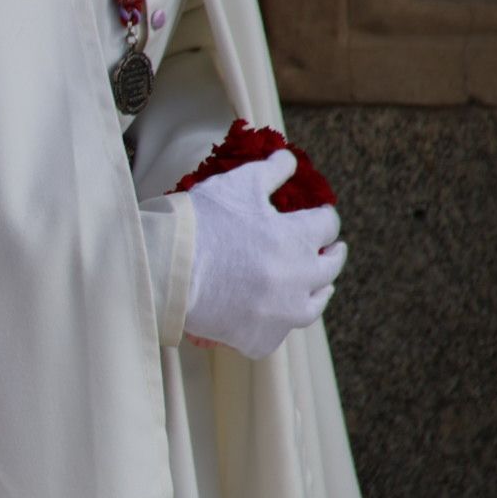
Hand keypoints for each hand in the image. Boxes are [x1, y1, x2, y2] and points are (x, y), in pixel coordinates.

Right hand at [184, 150, 346, 358]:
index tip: (319, 216)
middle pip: (330, 267)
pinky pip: (277, 334)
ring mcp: (281, 312)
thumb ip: (271, 171)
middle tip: (331, 250)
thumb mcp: (237, 185)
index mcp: (296, 237)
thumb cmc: (200, 222)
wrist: (165, 267)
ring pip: (313, 305)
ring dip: (317, 292)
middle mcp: (298, 277)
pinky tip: (273, 314)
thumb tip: (289, 158)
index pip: (327, 224)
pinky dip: (275, 323)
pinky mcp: (260, 338)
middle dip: (331, 254)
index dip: (323, 217)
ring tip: (318, 288)